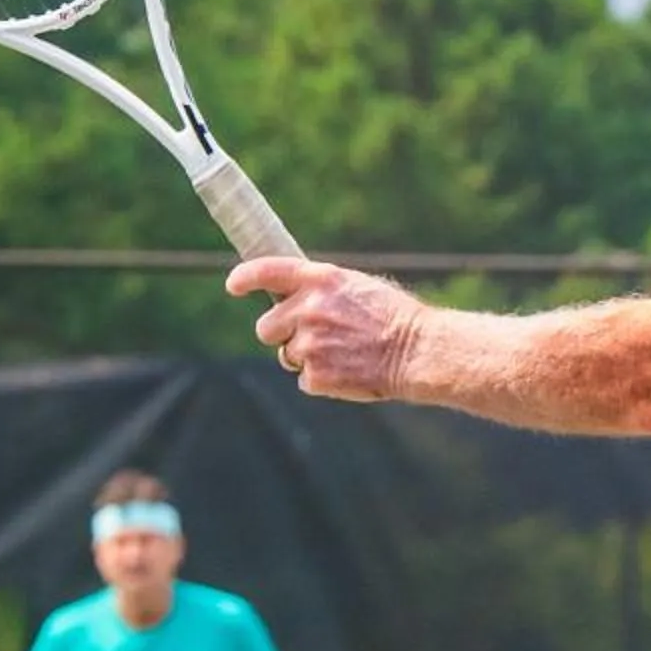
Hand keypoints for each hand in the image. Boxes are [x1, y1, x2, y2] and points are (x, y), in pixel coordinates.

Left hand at [226, 258, 424, 402]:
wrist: (416, 351)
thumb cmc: (393, 318)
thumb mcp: (356, 287)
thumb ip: (320, 290)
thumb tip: (292, 301)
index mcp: (320, 279)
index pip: (267, 270)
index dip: (245, 278)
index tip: (233, 285)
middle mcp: (308, 308)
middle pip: (266, 327)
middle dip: (282, 334)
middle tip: (311, 338)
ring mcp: (308, 343)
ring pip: (287, 356)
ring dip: (307, 358)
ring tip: (343, 354)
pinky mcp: (315, 375)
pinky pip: (304, 380)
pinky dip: (322, 380)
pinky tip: (348, 371)